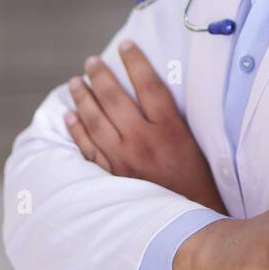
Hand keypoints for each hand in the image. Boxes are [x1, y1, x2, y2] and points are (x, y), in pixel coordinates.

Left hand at [64, 40, 226, 210]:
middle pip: (115, 98)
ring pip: (95, 121)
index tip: (126, 45)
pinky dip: (77, 130)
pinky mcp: (112, 177)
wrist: (189, 224)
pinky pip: (88, 148)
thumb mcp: (194, 144)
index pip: (148, 85)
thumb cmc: (197, 182)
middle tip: (92, 61)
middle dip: (101, 75)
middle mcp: (143, 141)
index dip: (136, 61)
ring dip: (83, 98)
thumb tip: (153, 91)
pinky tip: (70, 117)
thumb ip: (172, 119)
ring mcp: (124, 160)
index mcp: (170, 130)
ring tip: (76, 82)